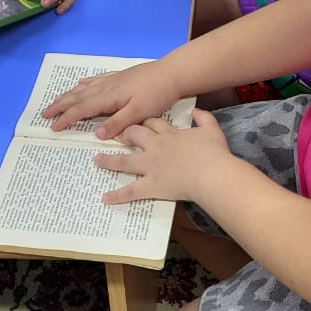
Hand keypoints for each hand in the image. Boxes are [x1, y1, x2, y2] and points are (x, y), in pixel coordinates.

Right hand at [43, 59, 178, 135]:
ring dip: (69, 94)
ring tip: (57, 99)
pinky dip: (86, 83)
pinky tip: (82, 83)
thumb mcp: (139, 112)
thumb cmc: (157, 94)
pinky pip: (97, 79)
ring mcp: (113, 80)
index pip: (82, 109)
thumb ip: (118, 123)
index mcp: (109, 97)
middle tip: (44, 112)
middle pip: (78, 97)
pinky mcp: (121, 76)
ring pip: (85, 88)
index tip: (53, 127)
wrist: (172, 73)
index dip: (66, 118)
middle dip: (61, 105)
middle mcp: (107, 87)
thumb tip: (96, 134)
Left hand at [98, 108, 230, 203]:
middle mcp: (156, 147)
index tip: (140, 121)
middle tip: (116, 136)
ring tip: (97, 161)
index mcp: (170, 134)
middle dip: (124, 135)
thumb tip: (196, 111)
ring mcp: (151, 166)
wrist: (210, 172)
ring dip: (109, 161)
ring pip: (125, 161)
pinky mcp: (151, 185)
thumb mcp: (212, 129)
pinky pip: (131, 191)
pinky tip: (105, 198)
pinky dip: (117, 195)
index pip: (153, 123)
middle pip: (135, 136)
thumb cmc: (213, 152)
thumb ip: (204, 118)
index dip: (145, 121)